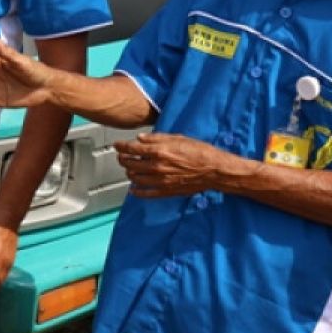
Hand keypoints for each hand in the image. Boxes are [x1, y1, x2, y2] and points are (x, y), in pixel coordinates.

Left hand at [115, 132, 239, 197]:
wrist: (214, 169)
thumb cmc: (199, 151)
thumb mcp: (177, 138)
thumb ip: (156, 138)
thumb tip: (140, 139)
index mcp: (159, 151)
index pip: (131, 149)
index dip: (121, 146)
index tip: (117, 145)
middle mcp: (156, 167)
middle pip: (130, 164)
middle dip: (123, 159)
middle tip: (122, 156)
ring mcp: (160, 181)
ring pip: (135, 179)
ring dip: (129, 173)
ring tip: (129, 169)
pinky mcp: (166, 191)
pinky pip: (146, 194)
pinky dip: (137, 192)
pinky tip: (133, 189)